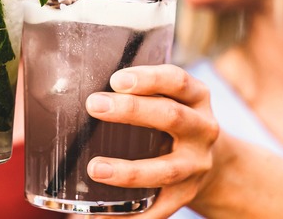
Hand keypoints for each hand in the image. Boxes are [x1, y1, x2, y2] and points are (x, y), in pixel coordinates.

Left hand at [83, 64, 218, 217]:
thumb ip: (136, 90)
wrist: (211, 160)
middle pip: (171, 117)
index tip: (115, 79)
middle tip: (93, 105)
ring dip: (129, 171)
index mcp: (196, 97)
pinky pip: (158, 209)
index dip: (148, 78)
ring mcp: (196, 166)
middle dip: (131, 111)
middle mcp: (202, 130)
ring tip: (94, 168)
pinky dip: (130, 216)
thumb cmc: (170, 118)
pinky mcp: (185, 195)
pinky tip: (100, 215)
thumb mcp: (167, 96)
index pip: (177, 81)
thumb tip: (71, 84)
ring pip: (166, 170)